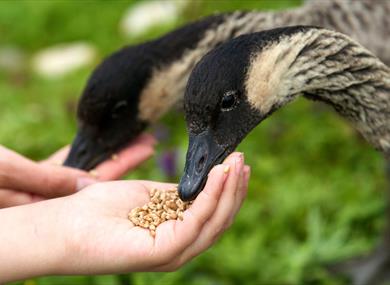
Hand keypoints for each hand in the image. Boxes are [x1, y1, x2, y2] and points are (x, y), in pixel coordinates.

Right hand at [0, 133, 155, 206]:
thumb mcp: (2, 170)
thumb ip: (43, 179)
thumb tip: (88, 185)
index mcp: (42, 203)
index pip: (94, 188)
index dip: (124, 169)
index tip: (148, 153)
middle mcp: (44, 198)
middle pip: (95, 178)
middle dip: (124, 159)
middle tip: (151, 141)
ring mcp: (36, 186)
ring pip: (82, 168)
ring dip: (108, 152)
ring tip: (138, 136)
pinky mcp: (25, 172)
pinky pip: (62, 161)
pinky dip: (83, 150)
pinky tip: (102, 139)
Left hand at [58, 152, 248, 274]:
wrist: (65, 225)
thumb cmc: (100, 209)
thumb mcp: (148, 195)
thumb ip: (176, 194)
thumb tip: (203, 180)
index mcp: (174, 234)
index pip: (212, 214)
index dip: (228, 189)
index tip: (237, 163)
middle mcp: (179, 247)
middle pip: (220, 219)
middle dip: (234, 188)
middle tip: (242, 159)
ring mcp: (172, 253)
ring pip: (214, 222)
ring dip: (228, 190)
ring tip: (236, 163)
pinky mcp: (163, 252)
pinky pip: (196, 221)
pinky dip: (211, 196)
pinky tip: (217, 174)